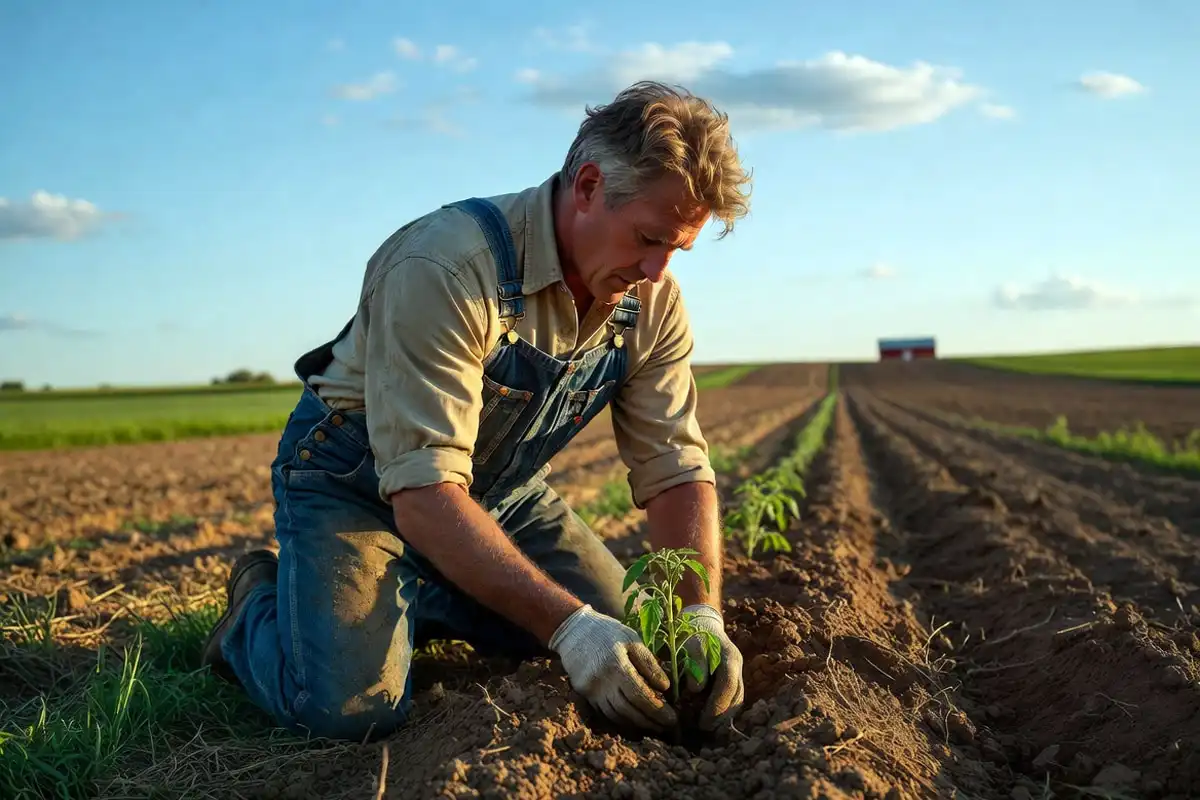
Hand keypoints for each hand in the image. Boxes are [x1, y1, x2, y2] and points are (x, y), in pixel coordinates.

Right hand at [549, 604, 677, 730]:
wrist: (572, 630)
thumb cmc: (606, 631)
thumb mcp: (631, 639)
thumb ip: (648, 663)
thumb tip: (665, 687)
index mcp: (617, 665)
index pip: (640, 696)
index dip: (658, 711)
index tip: (673, 719)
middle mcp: (602, 682)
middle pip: (629, 711)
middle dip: (650, 722)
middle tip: (667, 726)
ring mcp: (590, 690)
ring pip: (616, 716)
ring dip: (636, 724)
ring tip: (653, 726)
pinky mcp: (584, 694)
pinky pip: (604, 712)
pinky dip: (621, 719)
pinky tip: (633, 720)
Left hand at [682, 604, 744, 730]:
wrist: (701, 621)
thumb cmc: (690, 633)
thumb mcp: (689, 644)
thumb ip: (695, 664)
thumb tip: (697, 689)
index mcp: (728, 655)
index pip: (727, 684)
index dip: (717, 705)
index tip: (702, 721)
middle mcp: (736, 663)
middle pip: (736, 695)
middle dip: (721, 716)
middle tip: (704, 729)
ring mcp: (737, 669)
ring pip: (738, 698)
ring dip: (725, 716)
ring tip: (709, 728)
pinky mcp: (734, 676)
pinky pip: (735, 697)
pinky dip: (725, 710)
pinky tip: (713, 720)